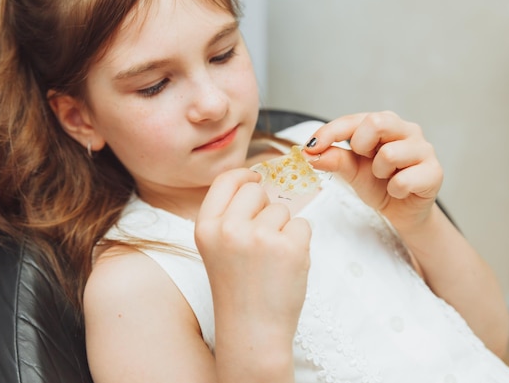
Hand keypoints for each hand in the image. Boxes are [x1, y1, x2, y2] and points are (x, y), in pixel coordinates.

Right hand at [194, 168, 310, 346]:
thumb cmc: (238, 291)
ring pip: (283, 209)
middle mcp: (229, 228)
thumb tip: (259, 181)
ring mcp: (260, 237)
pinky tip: (287, 265)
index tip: (256, 180)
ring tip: (272, 260)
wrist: (252, 331)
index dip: (244, 176)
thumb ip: (231, 217)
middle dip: (266, 207)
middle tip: (263, 238)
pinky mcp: (289, 247)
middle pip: (257, 190)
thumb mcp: (218, 249)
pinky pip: (303, 225)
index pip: (226, 180)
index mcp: (206, 227)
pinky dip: (300, 243)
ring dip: (284, 229)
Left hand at [304, 111, 442, 232]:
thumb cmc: (379, 185)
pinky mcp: (434, 172)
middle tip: (364, 161)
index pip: (354, 120)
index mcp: (385, 124)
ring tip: (385, 178)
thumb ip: (334, 159)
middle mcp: (406, 130)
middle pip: (377, 122)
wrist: (403, 213)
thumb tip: (310, 153)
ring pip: (390, 153)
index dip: (330, 132)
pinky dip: (394, 190)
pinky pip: (403, 180)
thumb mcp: (351, 172)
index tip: (310, 147)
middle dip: (361, 146)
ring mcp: (423, 149)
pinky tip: (399, 191)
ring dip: (379, 173)